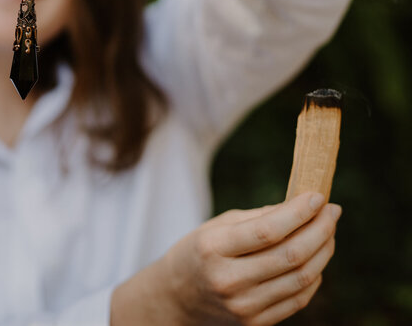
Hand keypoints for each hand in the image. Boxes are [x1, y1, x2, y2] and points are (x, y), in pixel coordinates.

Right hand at [163, 192, 340, 325]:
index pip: (267, 230)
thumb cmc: (200, 252)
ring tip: (328, 232)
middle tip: (332, 211)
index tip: (318, 196)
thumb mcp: (217, 227)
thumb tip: (302, 208)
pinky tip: (316, 257)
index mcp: (213, 248)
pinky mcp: (256, 323)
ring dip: (323, 251)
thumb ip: (258, 219)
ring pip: (301, 277)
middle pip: (291, 255)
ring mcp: (243, 306)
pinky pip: (299, 298)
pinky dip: (314, 275)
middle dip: (320, 229)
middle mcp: (228, 280)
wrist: (178, 298)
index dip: (299, 212)